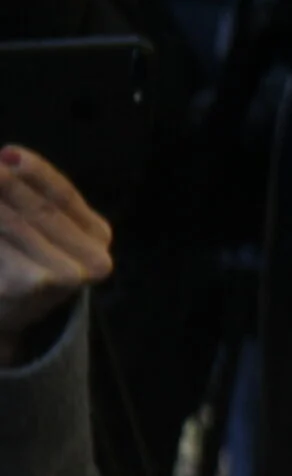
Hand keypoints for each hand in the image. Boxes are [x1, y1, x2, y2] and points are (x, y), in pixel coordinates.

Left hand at [0, 147, 113, 366]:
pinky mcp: (34, 284)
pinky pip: (3, 245)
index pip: (65, 196)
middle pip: (41, 209)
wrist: (9, 323)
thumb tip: (6, 159)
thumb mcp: (44, 232)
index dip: (37, 172)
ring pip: (17, 224)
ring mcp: (67, 275)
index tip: (9, 152)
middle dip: (7, 184)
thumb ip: (33, 199)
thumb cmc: (25, 267)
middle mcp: (94, 258)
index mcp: (98, 237)